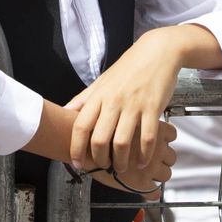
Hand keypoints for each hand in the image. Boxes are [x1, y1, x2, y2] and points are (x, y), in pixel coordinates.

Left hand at [67, 29, 187, 175]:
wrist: (157, 52)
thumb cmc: (128, 68)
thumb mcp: (102, 81)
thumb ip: (84, 98)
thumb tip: (64, 111)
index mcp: (99, 96)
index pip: (80, 126)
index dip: (76, 148)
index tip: (76, 163)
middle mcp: (113, 102)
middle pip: (99, 139)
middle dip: (99, 160)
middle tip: (102, 167)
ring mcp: (133, 106)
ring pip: (122, 143)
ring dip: (121, 162)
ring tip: (122, 168)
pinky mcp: (153, 109)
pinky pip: (147, 138)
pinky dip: (144, 155)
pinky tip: (142, 162)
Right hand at [91, 123, 176, 197]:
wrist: (86, 145)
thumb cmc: (100, 130)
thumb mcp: (121, 117)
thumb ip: (135, 120)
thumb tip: (139, 120)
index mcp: (154, 129)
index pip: (172, 135)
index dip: (164, 140)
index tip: (156, 143)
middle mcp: (156, 149)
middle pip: (171, 156)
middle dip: (162, 159)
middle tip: (149, 160)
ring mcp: (150, 167)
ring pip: (166, 174)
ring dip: (158, 175)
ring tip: (145, 174)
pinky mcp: (141, 184)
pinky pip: (154, 193)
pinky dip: (152, 193)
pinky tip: (145, 190)